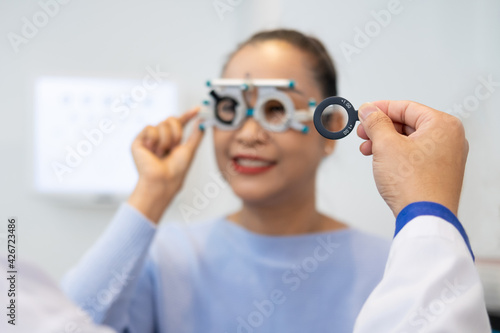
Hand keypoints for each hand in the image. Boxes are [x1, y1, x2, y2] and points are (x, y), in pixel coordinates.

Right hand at [127, 107, 204, 222]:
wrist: (163, 180)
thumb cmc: (176, 170)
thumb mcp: (190, 150)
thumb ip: (196, 134)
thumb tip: (202, 121)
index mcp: (173, 140)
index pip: (180, 123)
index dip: (188, 115)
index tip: (198, 109)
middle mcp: (161, 138)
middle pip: (171, 119)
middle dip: (176, 132)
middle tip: (173, 147)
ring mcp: (149, 139)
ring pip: (161, 124)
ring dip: (166, 140)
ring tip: (161, 154)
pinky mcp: (139, 141)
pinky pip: (149, 128)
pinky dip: (154, 140)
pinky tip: (152, 151)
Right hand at [356, 101, 467, 216]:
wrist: (425, 218)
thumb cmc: (414, 184)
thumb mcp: (386, 145)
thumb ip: (375, 122)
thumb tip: (368, 110)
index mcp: (443, 125)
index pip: (406, 107)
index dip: (380, 108)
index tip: (363, 112)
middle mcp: (450, 139)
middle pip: (408, 123)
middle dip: (381, 128)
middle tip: (362, 133)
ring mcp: (446, 157)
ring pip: (409, 140)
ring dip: (385, 143)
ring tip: (367, 150)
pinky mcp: (439, 173)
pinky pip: (414, 155)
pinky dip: (396, 155)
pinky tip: (381, 162)